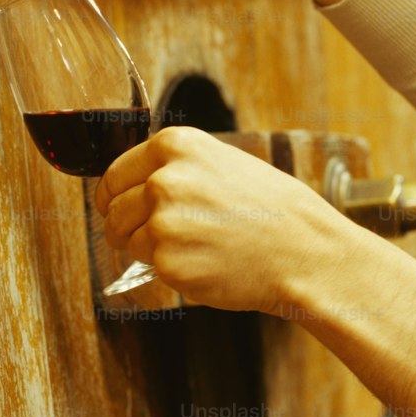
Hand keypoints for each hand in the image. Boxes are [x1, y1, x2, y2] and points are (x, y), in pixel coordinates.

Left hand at [94, 126, 343, 314]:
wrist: (303, 250)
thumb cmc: (272, 210)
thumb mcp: (224, 163)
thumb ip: (177, 169)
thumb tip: (135, 188)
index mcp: (176, 146)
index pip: (115, 174)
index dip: (112, 196)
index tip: (114, 208)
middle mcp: (163, 179)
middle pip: (114, 210)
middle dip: (127, 226)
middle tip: (161, 237)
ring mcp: (164, 222)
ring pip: (128, 241)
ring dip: (150, 249)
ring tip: (196, 246)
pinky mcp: (168, 262)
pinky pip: (151, 269)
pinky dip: (173, 270)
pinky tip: (208, 262)